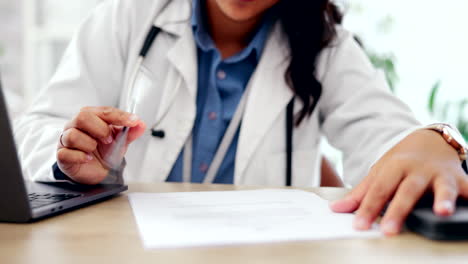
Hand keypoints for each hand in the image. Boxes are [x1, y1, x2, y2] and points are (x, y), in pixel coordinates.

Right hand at [57, 106, 145, 184]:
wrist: (98, 171)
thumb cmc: (105, 151)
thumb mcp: (120, 141)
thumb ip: (130, 132)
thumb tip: (140, 124)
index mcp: (92, 117)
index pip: (104, 111)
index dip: (119, 116)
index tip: (133, 121)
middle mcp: (76, 125)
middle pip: (82, 117)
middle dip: (100, 129)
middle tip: (108, 140)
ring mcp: (67, 140)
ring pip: (73, 135)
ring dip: (89, 144)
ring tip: (95, 150)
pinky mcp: (62, 155)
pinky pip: (66, 153)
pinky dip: (80, 156)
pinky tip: (88, 159)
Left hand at [330, 129, 467, 235]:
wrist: (429, 140)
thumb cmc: (400, 162)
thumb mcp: (379, 173)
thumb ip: (360, 194)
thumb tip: (336, 209)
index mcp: (394, 167)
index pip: (378, 190)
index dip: (368, 208)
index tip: (359, 225)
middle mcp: (417, 170)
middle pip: (406, 191)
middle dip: (398, 210)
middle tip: (389, 230)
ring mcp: (440, 174)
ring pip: (442, 187)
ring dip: (444, 199)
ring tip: (443, 212)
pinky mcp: (460, 179)